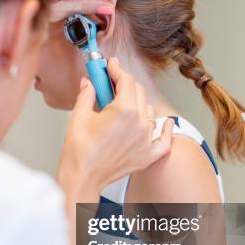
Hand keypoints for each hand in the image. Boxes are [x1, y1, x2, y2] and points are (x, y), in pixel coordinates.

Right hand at [57, 58, 173, 198]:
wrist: (82, 178)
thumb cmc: (79, 151)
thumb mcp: (79, 116)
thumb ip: (88, 94)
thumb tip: (89, 82)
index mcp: (125, 110)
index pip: (126, 81)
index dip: (117, 69)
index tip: (111, 65)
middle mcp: (140, 124)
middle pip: (139, 93)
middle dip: (125, 84)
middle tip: (111, 82)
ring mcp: (146, 140)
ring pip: (150, 112)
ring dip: (139, 104)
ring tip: (124, 106)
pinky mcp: (147, 155)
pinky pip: (164, 140)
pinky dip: (165, 131)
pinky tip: (166, 124)